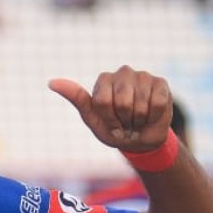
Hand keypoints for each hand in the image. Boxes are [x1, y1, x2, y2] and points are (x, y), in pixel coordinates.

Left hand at [49, 66, 171, 152]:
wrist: (140, 139)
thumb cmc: (113, 128)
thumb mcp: (92, 118)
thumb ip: (76, 98)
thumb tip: (51, 82)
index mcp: (103, 80)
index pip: (102, 102)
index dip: (108, 118)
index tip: (110, 122)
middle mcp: (123, 72)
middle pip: (121, 103)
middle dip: (123, 119)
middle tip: (125, 121)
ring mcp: (143, 75)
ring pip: (140, 105)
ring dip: (139, 119)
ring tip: (137, 118)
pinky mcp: (161, 83)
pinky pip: (157, 103)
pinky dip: (153, 116)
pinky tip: (151, 114)